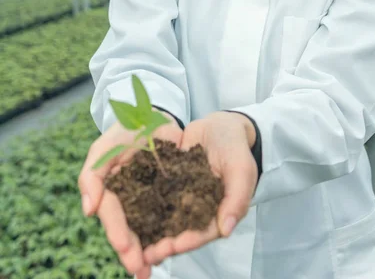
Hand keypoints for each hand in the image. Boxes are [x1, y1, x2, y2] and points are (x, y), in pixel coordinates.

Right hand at [78, 110, 183, 278]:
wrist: (156, 114)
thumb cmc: (125, 129)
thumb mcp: (105, 147)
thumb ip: (91, 175)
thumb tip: (89, 211)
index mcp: (112, 190)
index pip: (113, 216)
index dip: (118, 235)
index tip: (128, 251)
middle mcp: (130, 198)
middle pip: (130, 229)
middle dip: (133, 252)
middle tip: (141, 271)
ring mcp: (151, 197)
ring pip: (149, 228)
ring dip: (151, 250)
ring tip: (153, 270)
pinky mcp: (171, 192)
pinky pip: (171, 213)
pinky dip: (172, 231)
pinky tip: (178, 245)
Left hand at [142, 111, 257, 266]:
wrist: (220, 125)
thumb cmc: (235, 148)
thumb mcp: (241, 169)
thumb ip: (237, 198)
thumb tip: (226, 229)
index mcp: (217, 212)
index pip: (202, 232)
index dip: (188, 241)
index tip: (172, 247)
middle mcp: (196, 209)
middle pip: (179, 231)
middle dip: (163, 245)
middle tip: (145, 255)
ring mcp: (180, 196)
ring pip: (164, 218)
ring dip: (149, 231)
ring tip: (131, 242)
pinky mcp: (167, 182)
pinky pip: (154, 195)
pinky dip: (141, 205)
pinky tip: (125, 211)